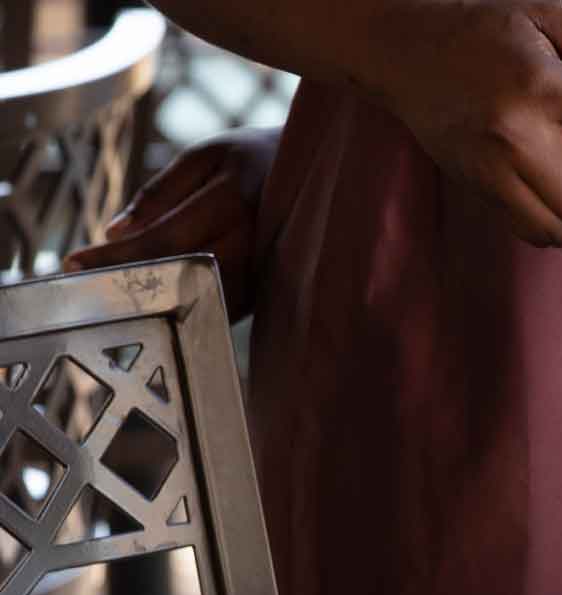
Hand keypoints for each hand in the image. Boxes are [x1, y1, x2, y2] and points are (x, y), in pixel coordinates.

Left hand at [64, 127, 280, 317]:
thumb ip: (161, 191)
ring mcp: (269, 267)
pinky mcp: (276, 285)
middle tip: (89, 286)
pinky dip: (196, 306)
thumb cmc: (255, 157)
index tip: (74, 263)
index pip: (162, 237)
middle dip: (132, 281)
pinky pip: (231, 305)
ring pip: (207, 297)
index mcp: (232, 198)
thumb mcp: (207, 156)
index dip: (116, 255)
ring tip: (121, 296)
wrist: (322, 171)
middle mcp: (253, 238)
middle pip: (181, 273)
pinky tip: (169, 300)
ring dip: (162, 301)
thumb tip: (116, 232)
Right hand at [363, 1, 561, 246]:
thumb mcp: (546, 15)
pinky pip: (531, 230)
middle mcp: (515, 138)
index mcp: (538, 85)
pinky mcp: (478, 189)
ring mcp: (491, 171)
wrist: (404, 48)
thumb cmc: (480, 28)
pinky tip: (551, 183)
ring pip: (559, 229)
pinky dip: (551, 218)